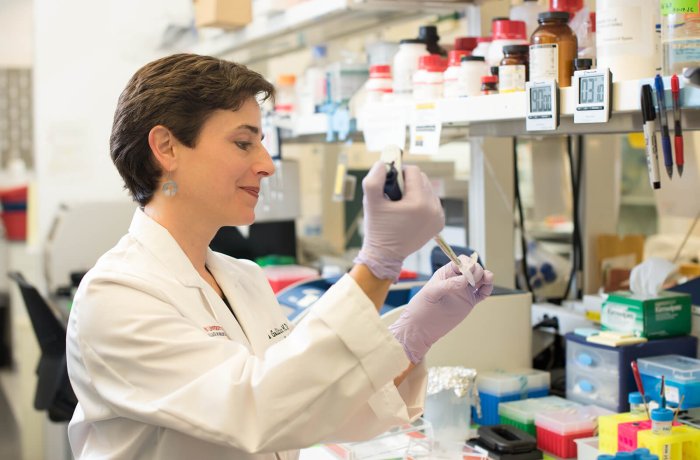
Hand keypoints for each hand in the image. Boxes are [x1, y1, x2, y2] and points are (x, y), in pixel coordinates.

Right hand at [353, 161, 444, 280]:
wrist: (385, 255)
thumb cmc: (377, 228)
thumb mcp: (370, 202)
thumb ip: (374, 179)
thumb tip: (383, 164)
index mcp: (419, 202)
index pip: (413, 171)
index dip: (399, 173)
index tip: (390, 184)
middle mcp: (433, 209)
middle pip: (422, 178)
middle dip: (407, 183)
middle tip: (394, 196)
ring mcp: (439, 217)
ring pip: (428, 189)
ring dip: (415, 191)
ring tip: (401, 205)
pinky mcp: (439, 223)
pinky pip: (432, 202)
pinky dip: (421, 202)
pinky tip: (409, 211)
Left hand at [389, 254, 493, 363]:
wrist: (423, 327)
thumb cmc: (422, 307)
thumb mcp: (431, 293)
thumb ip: (448, 285)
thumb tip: (464, 280)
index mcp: (446, 273)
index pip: (461, 261)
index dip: (467, 263)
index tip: (468, 271)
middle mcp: (456, 280)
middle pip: (473, 268)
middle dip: (477, 270)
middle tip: (473, 280)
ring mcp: (464, 291)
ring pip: (480, 279)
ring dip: (486, 276)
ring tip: (488, 279)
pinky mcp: (469, 301)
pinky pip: (482, 293)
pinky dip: (488, 289)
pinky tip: (486, 290)